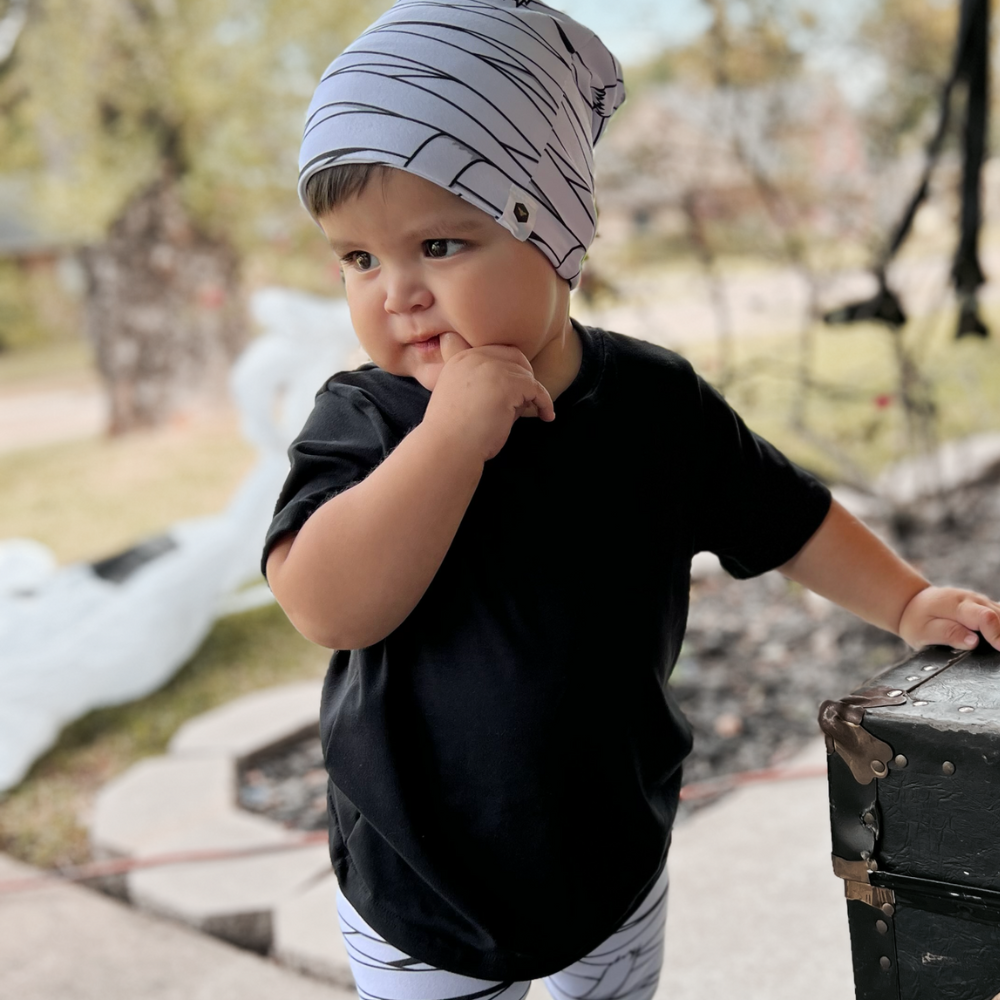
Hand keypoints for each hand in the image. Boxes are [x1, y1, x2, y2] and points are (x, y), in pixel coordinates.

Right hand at [423, 332, 554, 461]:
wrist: (447, 446)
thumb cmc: (454, 433)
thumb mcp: (463, 398)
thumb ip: (485, 387)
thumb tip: (519, 392)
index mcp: (461, 359)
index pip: (496, 353)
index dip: (511, 370)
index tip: (517, 390)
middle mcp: (474, 357)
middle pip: (514, 357)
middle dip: (525, 376)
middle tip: (529, 399)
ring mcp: (491, 368)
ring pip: (526, 375)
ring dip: (530, 394)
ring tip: (528, 413)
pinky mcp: (507, 384)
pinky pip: (536, 389)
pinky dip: (544, 402)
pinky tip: (546, 416)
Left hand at [898, 585, 999, 650]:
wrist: (914, 603)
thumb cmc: (918, 620)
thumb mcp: (924, 631)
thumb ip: (948, 634)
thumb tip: (974, 642)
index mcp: (956, 605)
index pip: (985, 617)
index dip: (997, 634)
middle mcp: (972, 599)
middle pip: (999, 616)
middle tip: (999, 650)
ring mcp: (981, 601)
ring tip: (998, 645)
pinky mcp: (986, 605)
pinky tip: (998, 637)